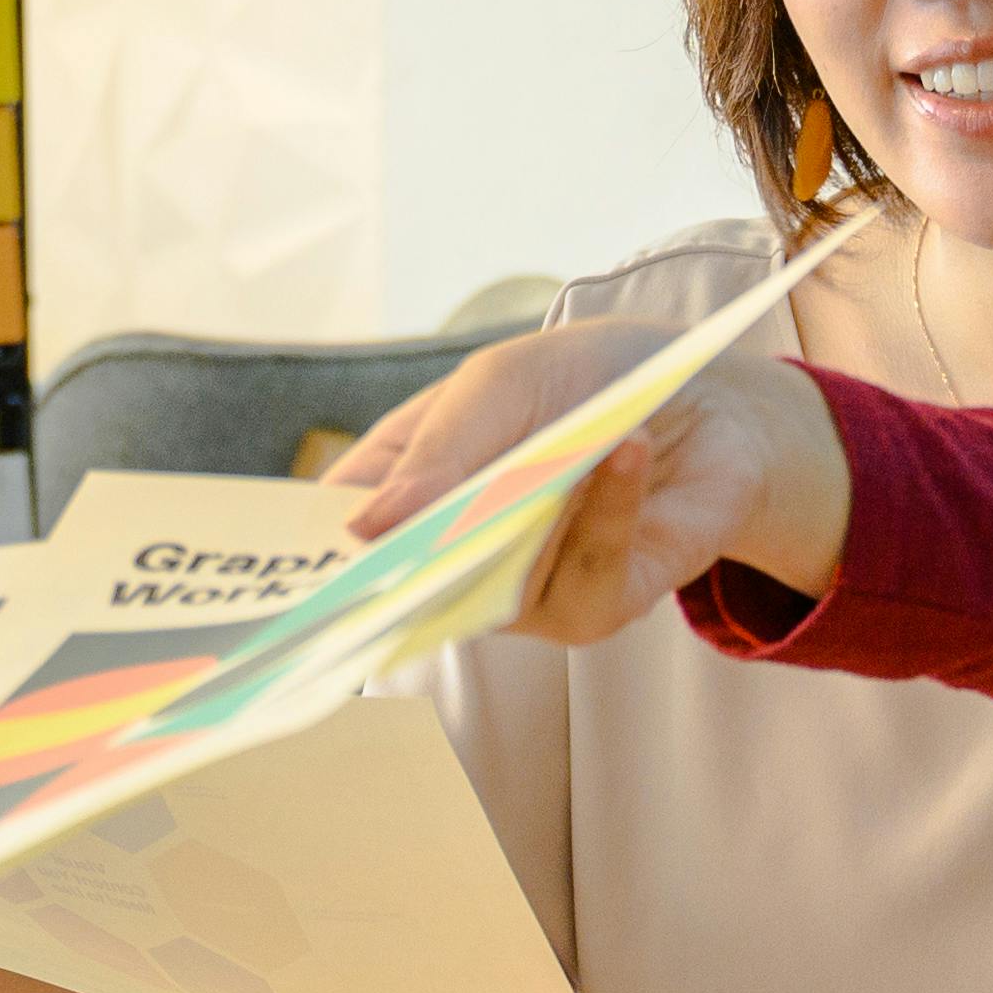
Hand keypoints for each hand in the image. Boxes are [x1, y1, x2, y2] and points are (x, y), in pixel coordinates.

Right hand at [337, 316, 853, 641]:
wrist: (706, 399)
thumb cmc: (583, 382)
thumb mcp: (500, 383)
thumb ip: (437, 450)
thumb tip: (365, 530)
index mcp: (404, 492)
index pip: (333, 543)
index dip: (305, 566)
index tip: (286, 569)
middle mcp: (450, 557)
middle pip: (401, 593)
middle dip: (409, 569)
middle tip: (429, 520)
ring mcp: (515, 593)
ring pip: (494, 592)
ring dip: (539, 512)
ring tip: (586, 440)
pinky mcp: (590, 610)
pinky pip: (583, 587)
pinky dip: (606, 517)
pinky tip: (627, 454)